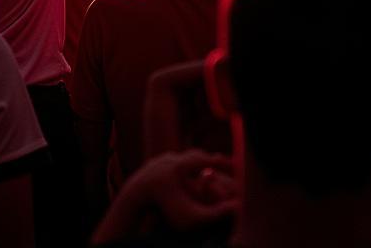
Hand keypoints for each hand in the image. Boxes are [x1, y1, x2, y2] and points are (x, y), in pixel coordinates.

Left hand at [111, 151, 235, 232]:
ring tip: (207, 169)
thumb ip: (216, 214)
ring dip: (195, 162)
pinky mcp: (152, 164)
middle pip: (195, 155)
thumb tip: (237, 208)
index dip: (223, 162)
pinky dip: (183, 166)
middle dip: (209, 160)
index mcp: (181, 165)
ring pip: (182, 158)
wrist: (133, 199)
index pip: (208, 159)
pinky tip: (187, 174)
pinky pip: (172, 162)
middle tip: (223, 165)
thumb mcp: (191, 216)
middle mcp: (170, 158)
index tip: (235, 165)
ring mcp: (160, 159)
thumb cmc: (164, 209)